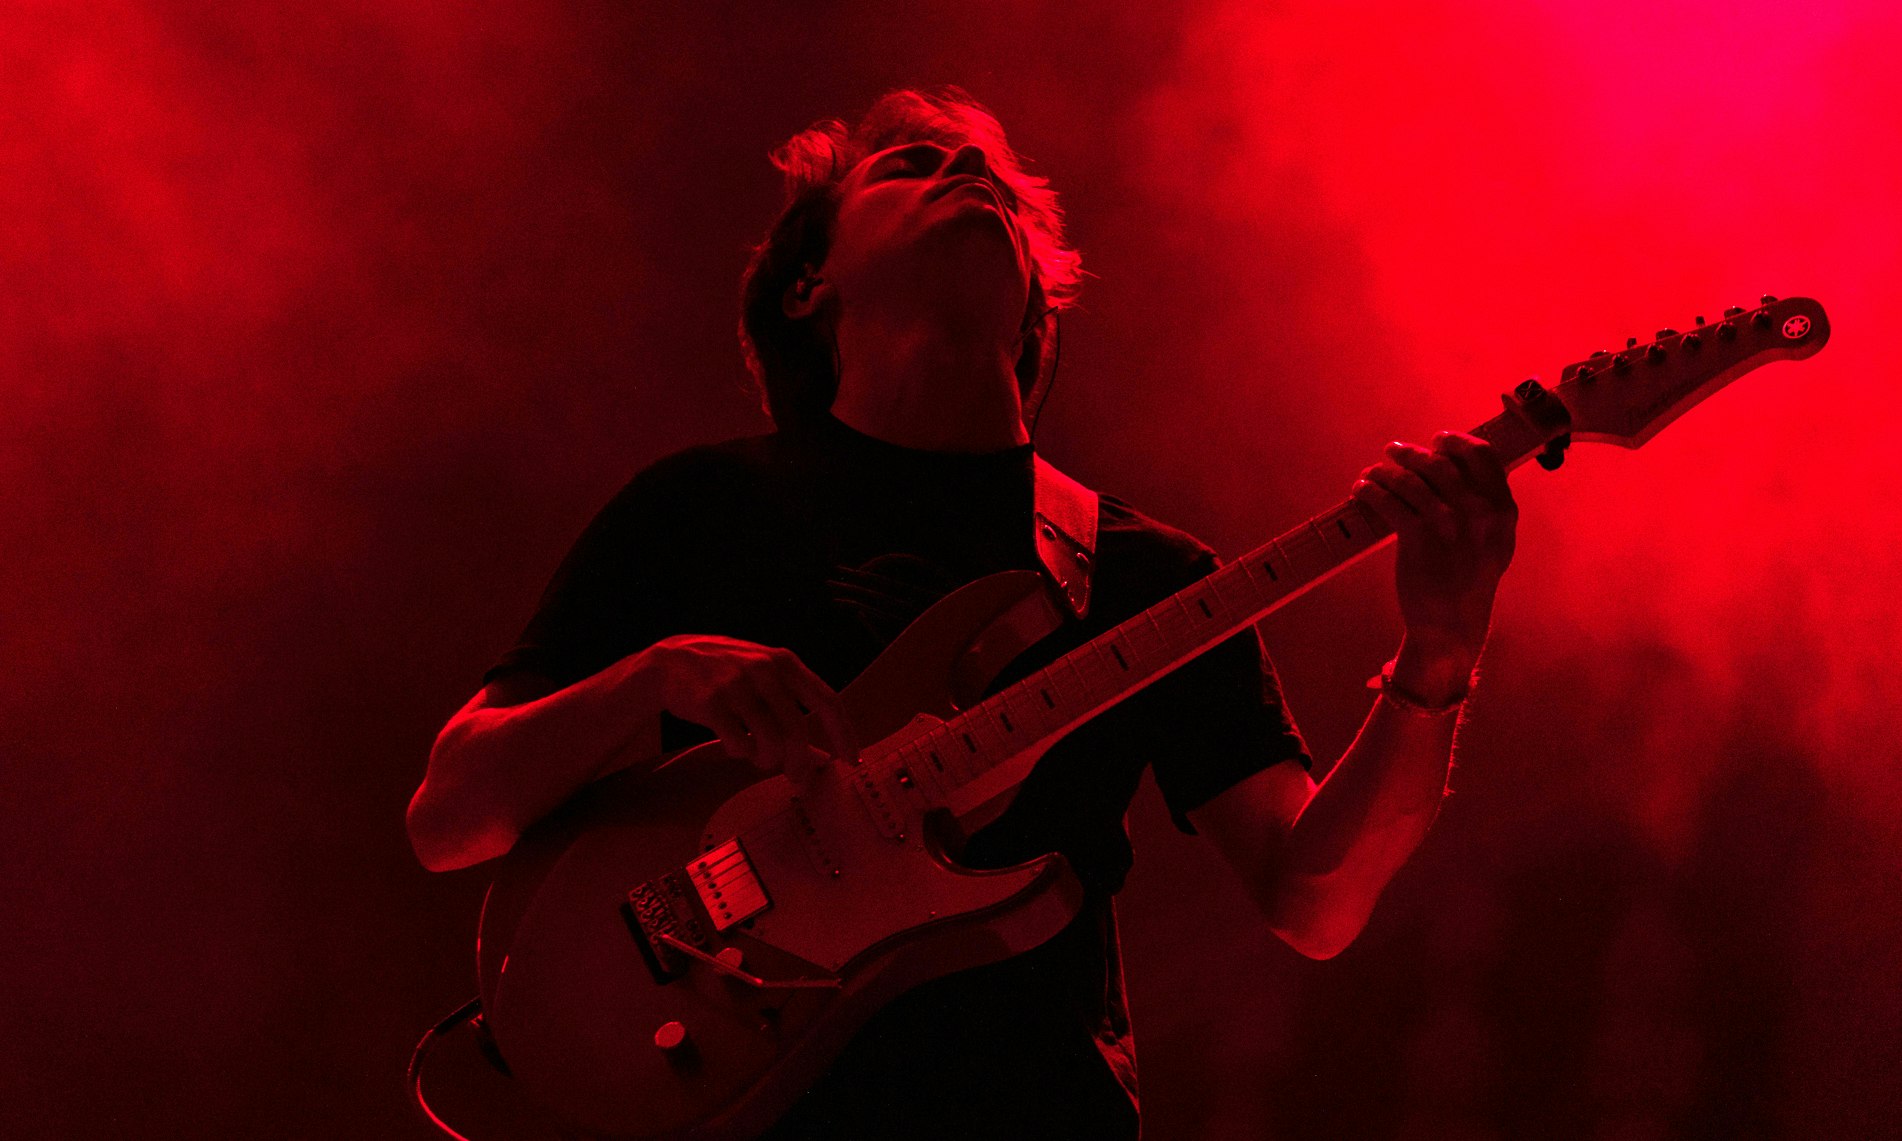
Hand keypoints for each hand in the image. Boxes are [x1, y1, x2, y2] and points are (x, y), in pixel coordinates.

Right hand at [642, 635, 858, 784]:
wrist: (670, 661)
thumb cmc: (726, 672)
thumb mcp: (763, 672)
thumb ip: (793, 703)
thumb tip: (823, 754)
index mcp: (784, 661)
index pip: (827, 700)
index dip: (843, 734)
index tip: (851, 760)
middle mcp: (764, 670)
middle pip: (797, 729)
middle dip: (800, 762)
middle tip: (799, 780)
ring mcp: (736, 685)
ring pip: (769, 741)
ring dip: (767, 760)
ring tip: (759, 757)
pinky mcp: (711, 703)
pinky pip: (738, 744)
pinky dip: (740, 752)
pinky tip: (733, 744)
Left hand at [1349, 432, 1517, 663]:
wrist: (1452, 623)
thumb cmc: (1470, 579)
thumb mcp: (1496, 542)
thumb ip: (1488, 505)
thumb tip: (1459, 465)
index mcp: (1503, 510)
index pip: (1483, 457)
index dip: (1457, 442)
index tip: (1438, 440)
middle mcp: (1479, 514)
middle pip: (1440, 464)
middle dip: (1412, 453)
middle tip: (1394, 450)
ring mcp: (1448, 525)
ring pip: (1411, 481)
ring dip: (1386, 471)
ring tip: (1373, 472)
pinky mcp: (1418, 540)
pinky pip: (1390, 502)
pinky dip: (1372, 491)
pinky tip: (1363, 490)